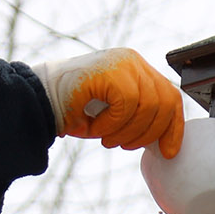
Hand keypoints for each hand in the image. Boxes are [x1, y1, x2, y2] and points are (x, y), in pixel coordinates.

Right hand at [31, 49, 184, 157]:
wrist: (40, 100)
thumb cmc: (75, 110)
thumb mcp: (117, 116)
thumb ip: (141, 119)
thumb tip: (165, 141)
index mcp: (138, 71)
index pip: (171, 96)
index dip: (174, 127)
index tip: (168, 151)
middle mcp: (134, 62)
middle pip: (165, 101)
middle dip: (149, 133)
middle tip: (125, 145)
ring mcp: (123, 63)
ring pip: (147, 105)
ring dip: (127, 131)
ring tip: (107, 137)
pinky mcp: (110, 70)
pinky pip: (126, 104)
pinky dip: (112, 123)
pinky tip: (96, 127)